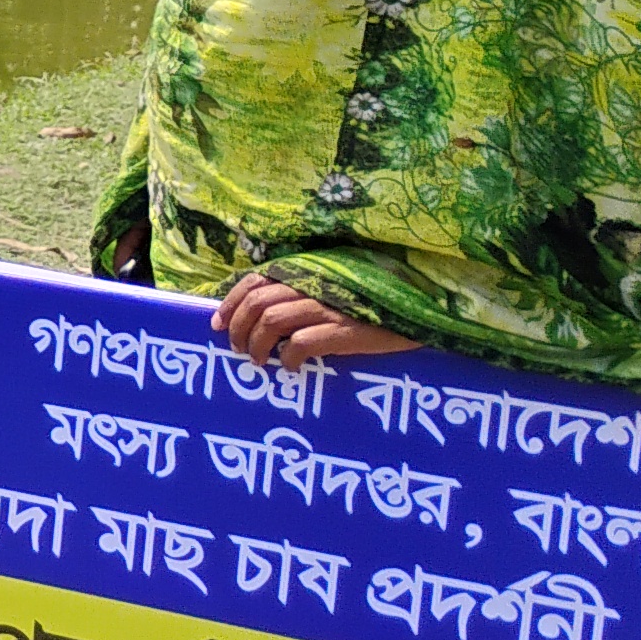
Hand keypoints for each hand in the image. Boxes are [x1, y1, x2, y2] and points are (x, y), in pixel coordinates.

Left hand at [215, 271, 419, 372]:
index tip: (217, 323)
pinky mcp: (346, 330)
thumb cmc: (374, 301)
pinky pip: (301, 343)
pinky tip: (291, 368)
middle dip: (237, 327)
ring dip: (256, 344)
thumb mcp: (334, 289)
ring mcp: (330, 306)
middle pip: (257, 302)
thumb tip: (262, 316)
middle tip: (237, 348)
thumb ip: (303, 293)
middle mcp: (314, 284)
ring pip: (271, 320)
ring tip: (259, 361)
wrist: (423, 308)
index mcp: (308, 271)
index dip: (231, 302)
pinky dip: (288, 358)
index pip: (255, 280)